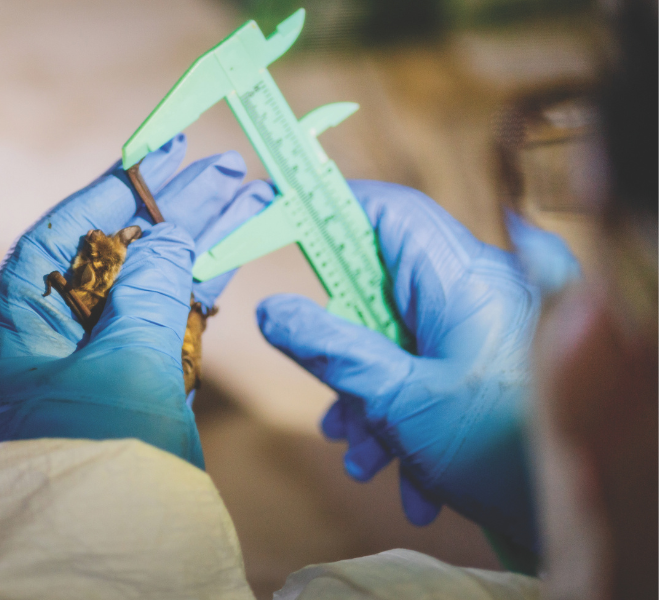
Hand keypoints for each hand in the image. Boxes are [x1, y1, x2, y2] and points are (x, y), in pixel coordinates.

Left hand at [0, 134, 273, 467]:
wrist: (110, 569)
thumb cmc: (101, 468)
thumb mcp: (125, 368)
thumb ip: (148, 291)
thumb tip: (168, 235)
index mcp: (20, 339)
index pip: (56, 241)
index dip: (106, 194)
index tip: (156, 157)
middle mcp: (52, 352)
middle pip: (111, 261)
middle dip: (166, 215)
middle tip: (223, 172)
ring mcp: (97, 376)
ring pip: (146, 294)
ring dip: (192, 250)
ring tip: (243, 203)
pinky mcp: (135, 399)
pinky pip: (164, 334)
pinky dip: (195, 299)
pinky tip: (222, 265)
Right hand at [257, 180, 575, 553]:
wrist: (577, 512)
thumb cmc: (504, 454)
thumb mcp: (400, 403)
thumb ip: (333, 352)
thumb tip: (274, 312)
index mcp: (463, 281)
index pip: (391, 213)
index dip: (335, 213)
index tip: (287, 226)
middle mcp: (480, 292)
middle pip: (386, 289)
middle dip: (348, 350)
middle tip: (332, 403)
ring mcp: (490, 328)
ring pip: (404, 337)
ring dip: (374, 397)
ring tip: (366, 459)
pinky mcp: (495, 362)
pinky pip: (434, 367)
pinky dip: (409, 411)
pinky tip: (404, 473)